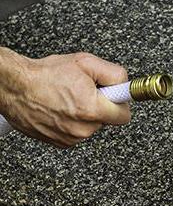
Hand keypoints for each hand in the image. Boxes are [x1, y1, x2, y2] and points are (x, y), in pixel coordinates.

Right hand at [0, 51, 129, 147]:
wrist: (14, 87)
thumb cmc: (45, 75)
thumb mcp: (86, 63)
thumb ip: (114, 74)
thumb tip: (126, 84)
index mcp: (92, 110)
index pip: (124, 116)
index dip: (121, 102)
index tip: (116, 96)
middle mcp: (82, 128)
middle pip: (107, 119)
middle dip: (101, 105)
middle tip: (86, 91)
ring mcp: (71, 138)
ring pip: (92, 126)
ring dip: (86, 113)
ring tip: (69, 98)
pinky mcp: (60, 143)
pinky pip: (78, 132)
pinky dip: (73, 121)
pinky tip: (61, 108)